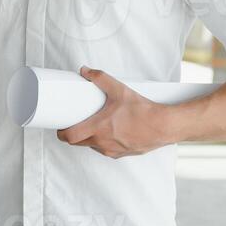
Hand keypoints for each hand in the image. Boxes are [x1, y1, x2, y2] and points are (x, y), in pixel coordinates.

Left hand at [56, 67, 176, 157]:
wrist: (164, 126)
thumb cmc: (144, 111)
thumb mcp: (120, 90)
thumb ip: (100, 78)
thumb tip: (85, 71)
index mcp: (99, 128)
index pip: (70, 137)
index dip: (61, 133)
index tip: (60, 127)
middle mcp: (103, 143)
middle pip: (78, 143)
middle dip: (73, 134)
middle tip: (74, 123)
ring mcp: (112, 150)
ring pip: (92, 147)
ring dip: (89, 138)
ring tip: (93, 125)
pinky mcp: (121, 154)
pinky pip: (105, 150)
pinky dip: (103, 142)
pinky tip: (109, 132)